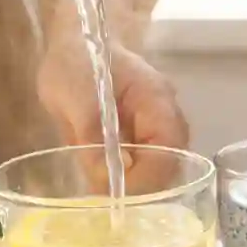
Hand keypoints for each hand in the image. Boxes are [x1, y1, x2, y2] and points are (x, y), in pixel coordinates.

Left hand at [37, 40, 190, 187]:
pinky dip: (130, 180)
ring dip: (137, 188)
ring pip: (161, 171)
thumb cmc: (77, 61)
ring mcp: (159, 128)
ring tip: (106, 199)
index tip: (113, 197)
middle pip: (171, 168)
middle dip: (143, 191)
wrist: (77, 41)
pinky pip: (146, 166)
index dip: (144, 181)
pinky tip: (108, 186)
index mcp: (157, 103)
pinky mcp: (145, 136)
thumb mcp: (75, 98)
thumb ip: (92, 137)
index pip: (167, 154)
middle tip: (109, 205)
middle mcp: (167, 118)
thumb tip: (106, 181)